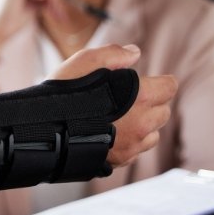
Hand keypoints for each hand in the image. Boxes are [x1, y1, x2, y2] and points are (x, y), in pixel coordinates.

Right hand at [49, 43, 176, 167]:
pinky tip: (110, 132)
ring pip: (152, 134)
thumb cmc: (63, 95)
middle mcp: (142, 124)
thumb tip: (134, 53)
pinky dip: (130, 142)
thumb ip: (114, 53)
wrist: (44, 132)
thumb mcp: (85, 60)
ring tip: (120, 116)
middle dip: (152, 103)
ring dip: (144, 124)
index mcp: (141, 97)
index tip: (148, 81)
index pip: (169, 87)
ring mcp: (132, 146)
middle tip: (130, 97)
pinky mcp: (120, 161)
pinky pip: (136, 151)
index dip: (160, 81)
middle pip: (164, 111)